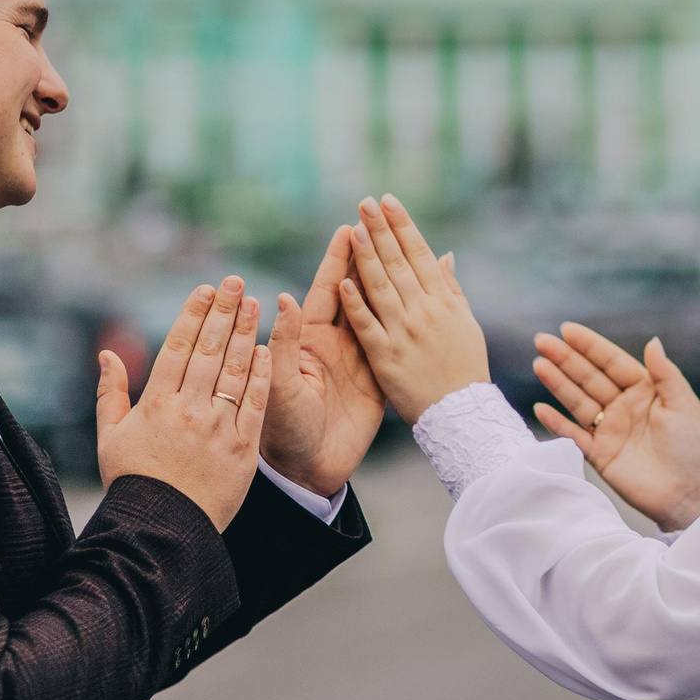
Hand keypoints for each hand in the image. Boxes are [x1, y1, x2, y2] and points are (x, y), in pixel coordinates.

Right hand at [95, 276, 267, 530]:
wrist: (162, 529)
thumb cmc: (134, 482)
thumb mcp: (112, 436)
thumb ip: (111, 392)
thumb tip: (106, 354)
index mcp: (156, 404)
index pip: (177, 347)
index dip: (193, 314)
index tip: (206, 289)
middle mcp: (188, 409)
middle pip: (209, 350)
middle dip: (224, 312)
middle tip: (236, 282)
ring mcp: (218, 426)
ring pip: (234, 370)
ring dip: (245, 333)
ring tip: (255, 303)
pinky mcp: (243, 446)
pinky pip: (255, 402)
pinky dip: (260, 373)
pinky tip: (266, 349)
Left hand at [260, 225, 385, 495]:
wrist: (306, 473)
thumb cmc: (282, 431)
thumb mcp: (281, 387)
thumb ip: (286, 345)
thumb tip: (282, 298)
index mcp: (306, 342)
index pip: (323, 292)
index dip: (336, 262)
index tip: (348, 229)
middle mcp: (332, 346)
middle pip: (353, 294)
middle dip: (365, 260)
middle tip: (379, 227)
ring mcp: (355, 362)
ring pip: (376, 313)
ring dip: (386, 283)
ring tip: (401, 252)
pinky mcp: (375, 382)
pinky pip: (391, 344)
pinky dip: (403, 322)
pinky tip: (418, 301)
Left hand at [335, 195, 488, 423]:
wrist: (462, 422)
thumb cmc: (465, 373)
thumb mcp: (464, 327)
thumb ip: (451, 291)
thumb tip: (444, 256)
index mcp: (442, 304)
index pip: (415, 256)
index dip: (401, 227)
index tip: (387, 201)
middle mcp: (422, 314)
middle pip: (397, 266)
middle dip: (381, 232)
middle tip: (366, 202)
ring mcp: (403, 336)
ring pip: (381, 289)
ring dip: (367, 258)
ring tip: (355, 229)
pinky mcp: (385, 360)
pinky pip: (367, 328)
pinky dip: (356, 305)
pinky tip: (345, 282)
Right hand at [531, 324, 699, 531]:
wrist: (688, 494)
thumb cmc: (692, 448)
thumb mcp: (683, 405)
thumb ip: (666, 374)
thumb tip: (652, 341)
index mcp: (645, 390)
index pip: (612, 362)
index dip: (589, 346)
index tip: (567, 329)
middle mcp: (623, 406)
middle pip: (589, 378)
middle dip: (565, 359)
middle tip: (541, 341)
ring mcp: (609, 430)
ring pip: (578, 401)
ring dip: (558, 384)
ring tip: (539, 365)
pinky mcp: (599, 455)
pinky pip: (573, 435)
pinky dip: (557, 423)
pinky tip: (541, 408)